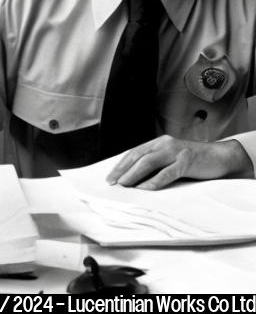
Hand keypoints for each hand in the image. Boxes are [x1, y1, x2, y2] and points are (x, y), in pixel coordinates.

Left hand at [106, 135, 253, 189]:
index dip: (121, 165)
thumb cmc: (194, 161)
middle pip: (138, 156)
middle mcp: (164, 144)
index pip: (134, 153)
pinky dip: (154, 181)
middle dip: (122, 170)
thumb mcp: (171, 159)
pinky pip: (167, 172)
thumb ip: (156, 165)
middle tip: (112, 183)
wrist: (221, 157)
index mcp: (159, 143)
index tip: (110, 177)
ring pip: (148, 162)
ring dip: (133, 174)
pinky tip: (145, 188)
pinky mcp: (186, 161)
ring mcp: (175, 152)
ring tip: (124, 185)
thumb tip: (134, 180)